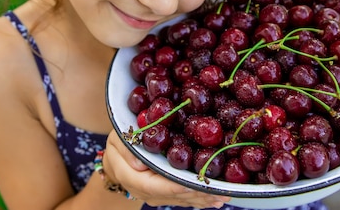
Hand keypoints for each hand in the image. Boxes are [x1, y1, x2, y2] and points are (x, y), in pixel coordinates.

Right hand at [103, 131, 230, 208]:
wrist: (116, 161)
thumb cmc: (118, 146)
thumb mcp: (117, 140)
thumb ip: (126, 149)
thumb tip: (140, 163)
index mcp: (133, 178)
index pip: (155, 186)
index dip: (176, 186)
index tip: (194, 183)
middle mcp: (146, 192)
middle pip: (174, 195)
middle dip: (197, 194)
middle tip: (221, 191)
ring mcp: (156, 196)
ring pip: (181, 199)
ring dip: (202, 199)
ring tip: (223, 196)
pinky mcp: (165, 195)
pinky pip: (183, 198)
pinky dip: (199, 198)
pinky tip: (215, 199)